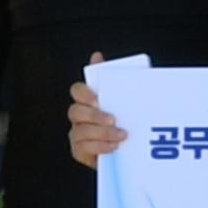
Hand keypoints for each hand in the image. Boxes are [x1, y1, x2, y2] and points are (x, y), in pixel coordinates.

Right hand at [65, 50, 124, 167]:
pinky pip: (83, 148)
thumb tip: (97, 56)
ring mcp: (77, 134)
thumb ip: (118, 80)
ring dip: (101, 133)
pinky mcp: (80, 151)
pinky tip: (114, 146)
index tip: (98, 98)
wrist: (132, 149)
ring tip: (121, 135)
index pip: (77, 90)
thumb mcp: (127, 99)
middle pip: (75, 111)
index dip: (84, 93)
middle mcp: (79, 116)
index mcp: (88, 100)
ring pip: (80, 132)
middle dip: (93, 116)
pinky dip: (100, 147)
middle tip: (113, 119)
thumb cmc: (127, 119)